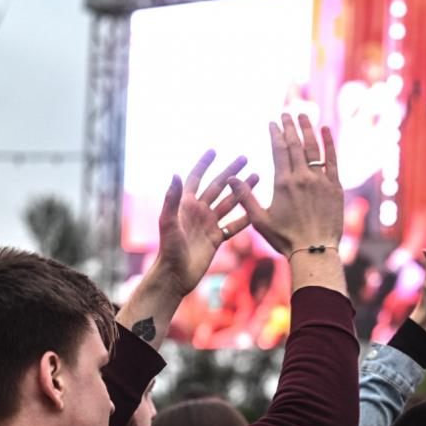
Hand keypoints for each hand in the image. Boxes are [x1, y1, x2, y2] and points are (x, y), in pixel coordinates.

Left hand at [151, 151, 258, 298]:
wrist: (175, 275)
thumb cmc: (169, 249)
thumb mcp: (168, 222)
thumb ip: (172, 198)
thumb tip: (176, 174)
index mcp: (186, 204)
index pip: (196, 178)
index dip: (204, 164)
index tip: (214, 150)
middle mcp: (198, 211)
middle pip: (217, 187)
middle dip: (230, 172)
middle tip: (244, 158)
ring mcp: (209, 224)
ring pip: (229, 203)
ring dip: (242, 191)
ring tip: (256, 177)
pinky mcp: (217, 238)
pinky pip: (234, 225)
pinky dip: (245, 217)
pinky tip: (258, 210)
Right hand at [231, 113, 342, 256]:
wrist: (314, 250)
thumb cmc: (285, 238)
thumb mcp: (259, 220)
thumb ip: (245, 197)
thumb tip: (231, 178)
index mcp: (282, 183)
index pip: (278, 150)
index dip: (275, 133)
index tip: (272, 122)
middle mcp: (302, 177)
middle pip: (295, 144)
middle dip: (289, 126)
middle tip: (286, 113)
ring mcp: (320, 180)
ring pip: (314, 148)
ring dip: (308, 129)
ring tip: (303, 115)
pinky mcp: (335, 187)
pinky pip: (332, 159)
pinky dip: (329, 143)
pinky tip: (326, 130)